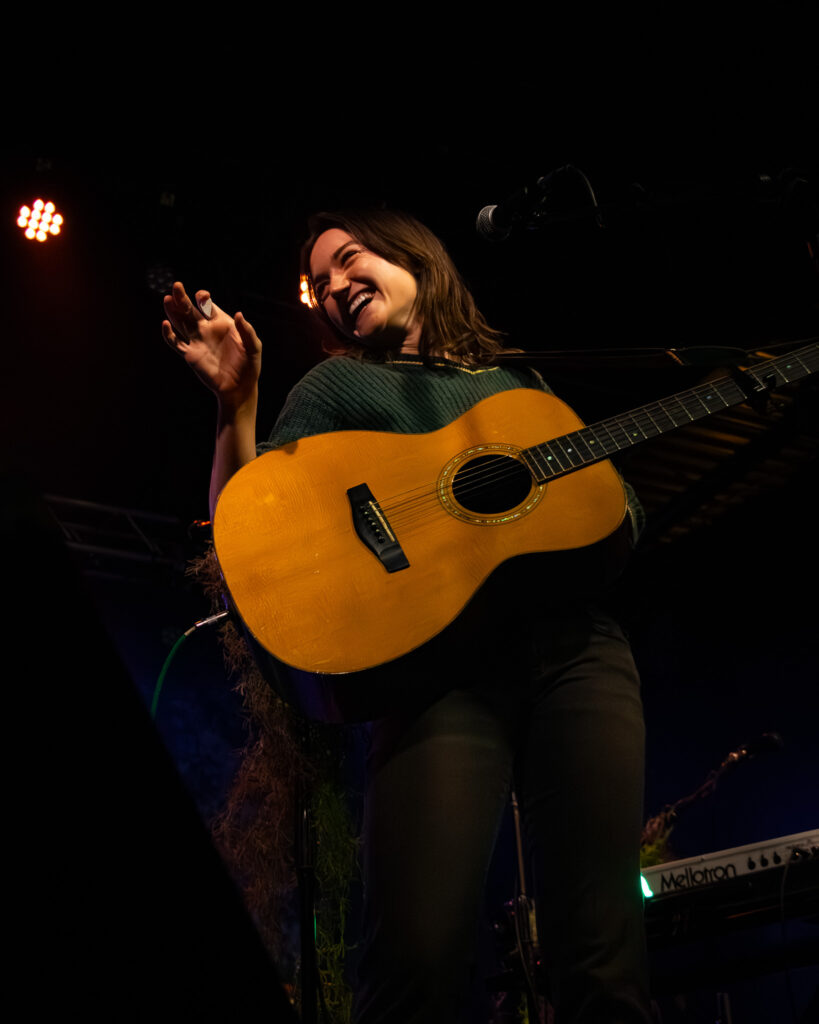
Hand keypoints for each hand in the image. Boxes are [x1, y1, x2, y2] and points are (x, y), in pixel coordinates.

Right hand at [162, 282, 260, 406]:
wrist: (239, 387)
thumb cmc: (249, 365)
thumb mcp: (253, 347)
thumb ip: (247, 331)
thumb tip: (239, 314)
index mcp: (221, 322)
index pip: (207, 305)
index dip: (203, 298)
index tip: (202, 297)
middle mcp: (206, 329)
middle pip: (190, 309)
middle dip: (182, 298)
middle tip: (176, 286)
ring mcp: (196, 341)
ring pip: (180, 322)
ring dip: (172, 311)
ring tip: (167, 299)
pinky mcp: (190, 355)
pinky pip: (176, 343)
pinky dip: (169, 334)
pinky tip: (165, 324)